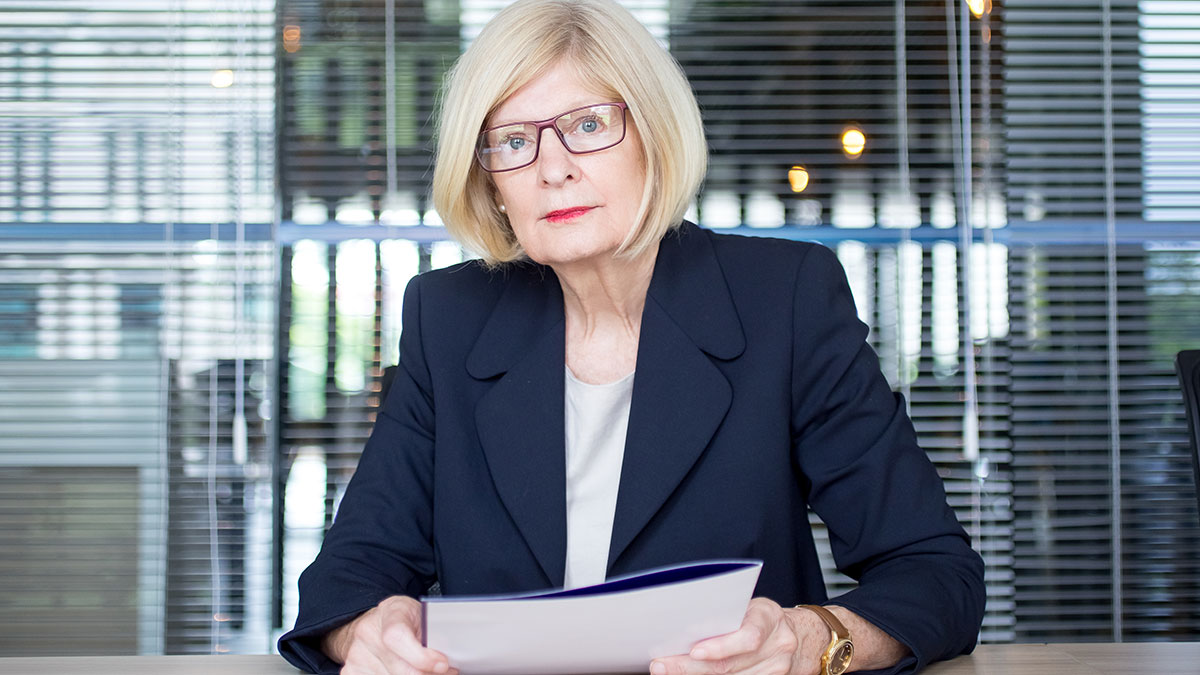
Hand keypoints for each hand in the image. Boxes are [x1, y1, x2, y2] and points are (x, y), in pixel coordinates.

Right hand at [322, 595, 457, 674]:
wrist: (372, 623)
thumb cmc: (403, 618)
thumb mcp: (421, 615)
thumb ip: (432, 634)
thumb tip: (446, 662)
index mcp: (389, 612)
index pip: (397, 637)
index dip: (421, 657)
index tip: (442, 664)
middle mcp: (367, 632)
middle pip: (398, 669)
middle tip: (445, 672)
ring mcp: (355, 654)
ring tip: (426, 671)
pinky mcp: (350, 671)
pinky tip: (404, 672)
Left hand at [650, 597, 828, 674]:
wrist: (799, 637)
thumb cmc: (763, 618)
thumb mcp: (749, 607)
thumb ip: (726, 615)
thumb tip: (682, 626)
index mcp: (770, 618)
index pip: (748, 636)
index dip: (720, 646)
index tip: (694, 650)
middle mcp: (778, 647)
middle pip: (731, 665)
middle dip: (690, 667)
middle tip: (660, 666)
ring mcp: (777, 670)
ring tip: (668, 672)